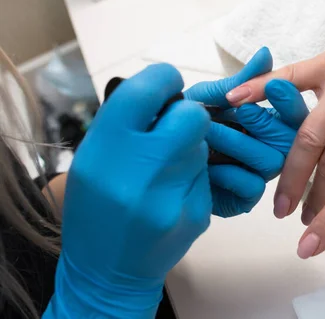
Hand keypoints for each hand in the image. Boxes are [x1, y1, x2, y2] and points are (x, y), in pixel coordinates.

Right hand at [45, 64, 210, 317]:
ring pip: (202, 145)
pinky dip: (193, 176)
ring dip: (189, 147)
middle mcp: (141, 170)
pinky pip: (206, 174)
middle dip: (187, 115)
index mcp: (106, 149)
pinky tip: (172, 194)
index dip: (163, 79)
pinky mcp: (197, 213)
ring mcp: (173, 194)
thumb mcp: (92, 159)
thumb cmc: (96, 209)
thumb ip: (124, 123)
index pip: (146, 90)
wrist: (107, 270)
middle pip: (191, 114)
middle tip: (172, 128)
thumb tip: (162, 92)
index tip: (167, 84)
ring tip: (164, 169)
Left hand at [185, 48, 308, 216]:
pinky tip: (206, 164)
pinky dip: (230, 173)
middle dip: (264, 123)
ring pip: (273, 162)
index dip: (289, 101)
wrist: (150, 152)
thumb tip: (266, 53)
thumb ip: (240, 81)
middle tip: (238, 110)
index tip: (273, 87)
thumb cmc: (182, 122)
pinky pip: (252, 187)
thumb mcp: (210, 97)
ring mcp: (255, 174)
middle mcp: (265, 149)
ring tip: (208, 134)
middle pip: (290, 140)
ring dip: (240, 144)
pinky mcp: (241, 198)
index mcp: (265, 123)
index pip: (293, 113)